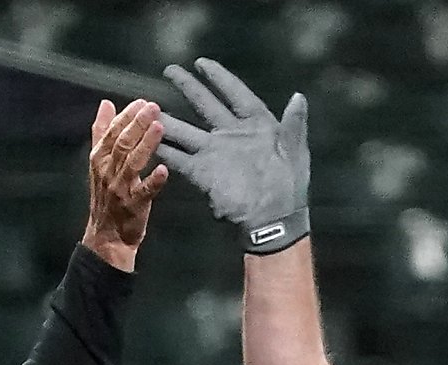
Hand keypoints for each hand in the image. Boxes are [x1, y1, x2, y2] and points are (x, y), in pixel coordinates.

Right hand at [81, 99, 167, 272]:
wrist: (106, 237)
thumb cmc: (106, 196)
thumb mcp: (99, 162)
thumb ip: (102, 132)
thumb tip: (105, 104)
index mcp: (99, 159)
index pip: (112, 133)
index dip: (126, 116)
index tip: (141, 102)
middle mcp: (107, 172)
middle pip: (122, 144)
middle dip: (137, 124)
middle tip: (153, 107)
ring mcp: (119, 189)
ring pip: (132, 163)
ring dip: (146, 145)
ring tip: (159, 127)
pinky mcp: (133, 207)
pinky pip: (144, 192)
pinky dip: (154, 181)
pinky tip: (164, 170)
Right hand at [156, 57, 309, 253]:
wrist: (274, 219)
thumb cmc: (289, 186)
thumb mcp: (295, 151)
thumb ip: (294, 123)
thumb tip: (299, 96)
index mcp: (255, 124)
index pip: (234, 92)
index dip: (218, 77)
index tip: (201, 63)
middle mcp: (231, 134)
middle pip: (205, 104)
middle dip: (188, 87)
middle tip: (169, 70)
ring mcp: (215, 153)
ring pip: (186, 130)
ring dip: (167, 119)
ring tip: (148, 106)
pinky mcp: (203, 173)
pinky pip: (180, 158)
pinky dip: (164, 150)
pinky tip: (149, 140)